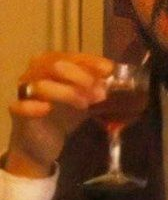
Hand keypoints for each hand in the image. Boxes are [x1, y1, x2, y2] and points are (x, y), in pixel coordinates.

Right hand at [6, 52, 113, 177]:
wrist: (44, 142)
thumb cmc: (65, 114)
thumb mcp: (86, 97)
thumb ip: (98, 86)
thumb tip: (117, 78)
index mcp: (53, 63)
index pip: (72, 56)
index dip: (91, 62)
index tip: (109, 70)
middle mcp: (36, 72)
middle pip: (55, 65)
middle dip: (81, 77)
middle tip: (99, 92)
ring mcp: (25, 91)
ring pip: (42, 84)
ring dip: (67, 92)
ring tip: (85, 104)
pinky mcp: (18, 112)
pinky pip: (20, 105)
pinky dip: (33, 106)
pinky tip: (46, 109)